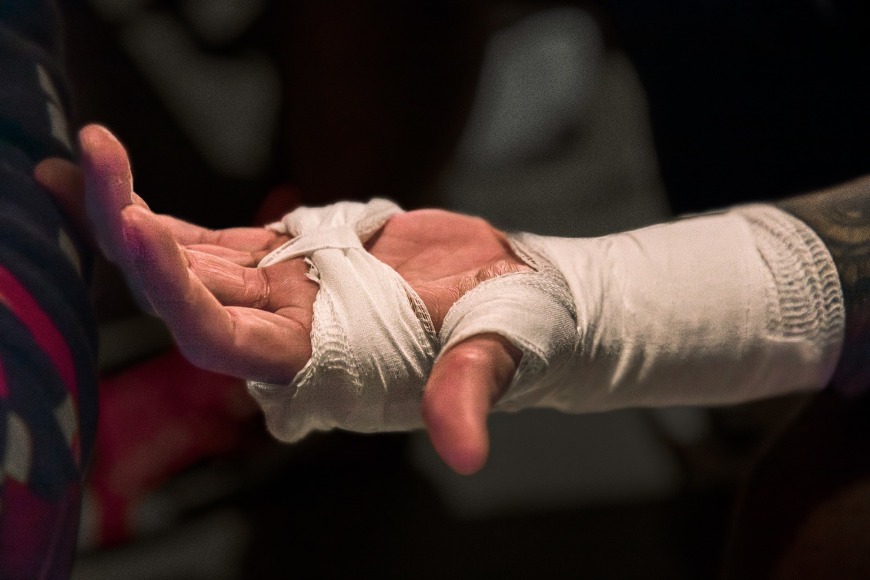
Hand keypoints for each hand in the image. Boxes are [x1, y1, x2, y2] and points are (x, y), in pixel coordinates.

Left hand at [37, 124, 526, 473]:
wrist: (514, 297)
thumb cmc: (511, 334)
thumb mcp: (496, 355)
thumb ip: (468, 392)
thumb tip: (466, 451)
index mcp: (323, 367)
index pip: (226, 340)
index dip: (177, 291)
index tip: (137, 226)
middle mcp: (287, 337)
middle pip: (185, 295)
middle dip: (128, 235)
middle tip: (87, 164)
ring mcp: (282, 296)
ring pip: (186, 263)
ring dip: (125, 217)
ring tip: (78, 160)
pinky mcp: (288, 261)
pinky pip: (208, 242)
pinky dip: (159, 218)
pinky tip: (109, 181)